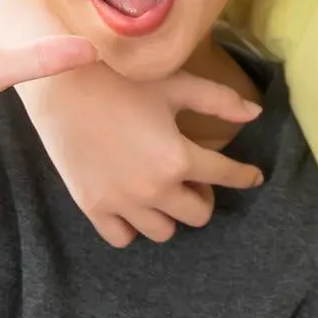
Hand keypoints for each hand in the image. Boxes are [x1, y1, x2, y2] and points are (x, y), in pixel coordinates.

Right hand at [22, 64, 265, 247]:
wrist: (62, 86)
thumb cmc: (123, 80)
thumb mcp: (177, 85)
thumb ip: (219, 101)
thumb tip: (256, 114)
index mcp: (178, 158)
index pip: (226, 176)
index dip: (245, 176)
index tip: (253, 177)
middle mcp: (153, 189)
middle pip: (197, 215)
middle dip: (202, 196)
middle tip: (191, 176)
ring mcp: (121, 202)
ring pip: (163, 232)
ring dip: (170, 213)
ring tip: (161, 188)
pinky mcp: (92, 206)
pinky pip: (122, 237)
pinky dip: (133, 226)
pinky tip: (133, 202)